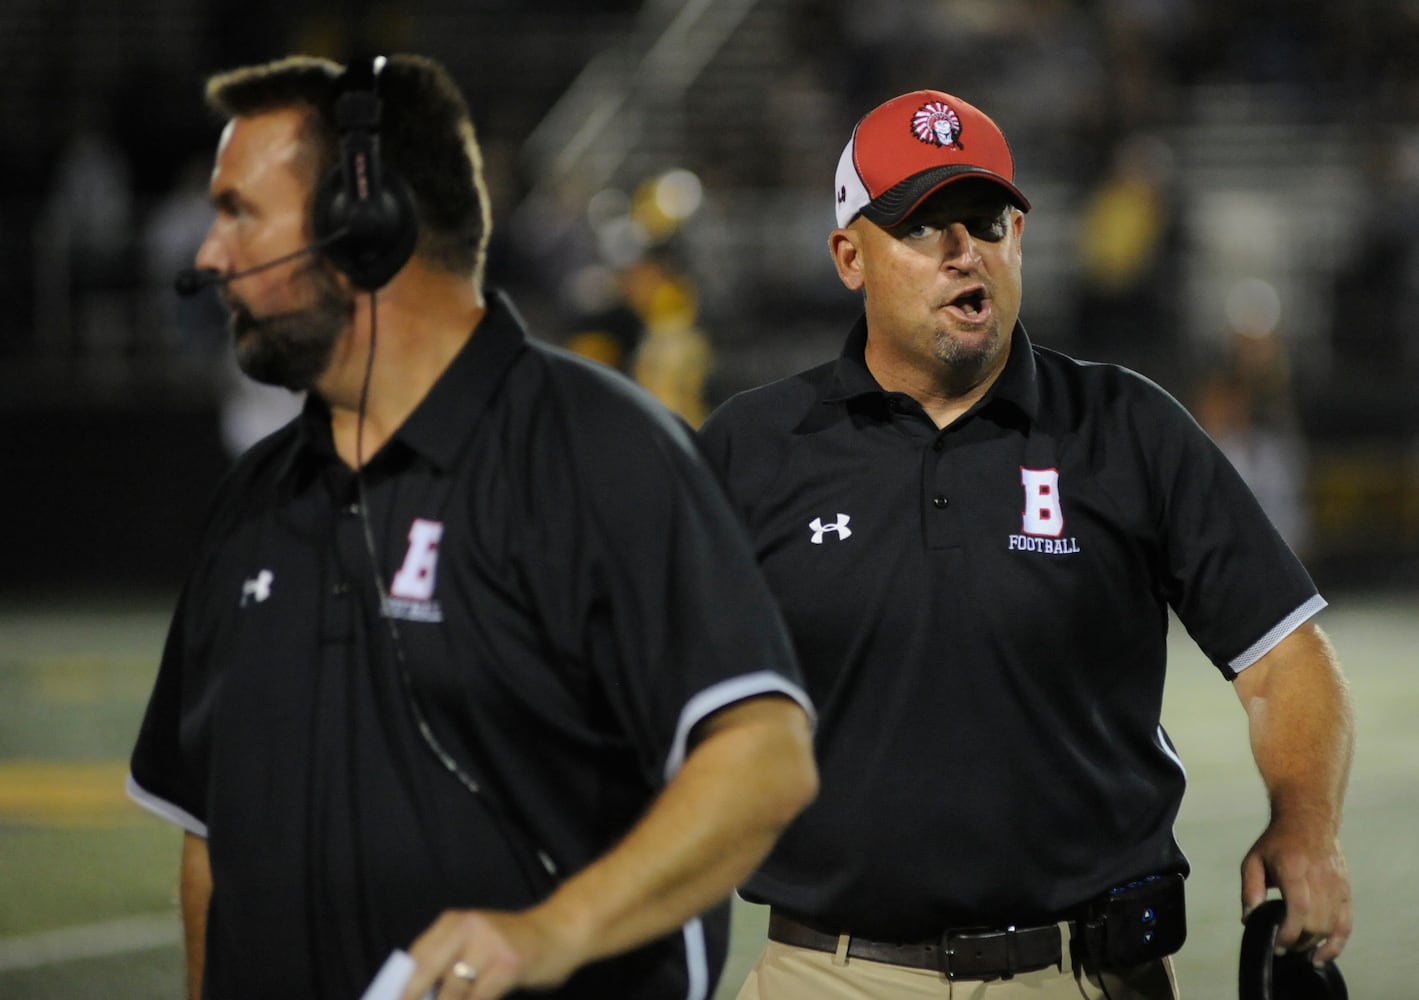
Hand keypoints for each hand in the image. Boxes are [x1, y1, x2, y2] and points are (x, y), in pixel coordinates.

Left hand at [399, 907, 582, 999]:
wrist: (560, 931)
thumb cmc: (512, 944)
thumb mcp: (476, 942)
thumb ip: (447, 961)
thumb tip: (415, 995)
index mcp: (453, 921)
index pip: (416, 957)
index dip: (403, 988)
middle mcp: (467, 927)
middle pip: (426, 973)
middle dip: (414, 999)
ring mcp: (489, 945)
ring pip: (451, 992)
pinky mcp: (508, 964)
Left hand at [1240, 811, 1351, 965]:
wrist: (1308, 821)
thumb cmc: (1276, 843)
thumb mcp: (1253, 861)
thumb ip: (1250, 890)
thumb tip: (1248, 919)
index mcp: (1294, 869)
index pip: (1299, 908)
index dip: (1289, 932)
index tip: (1276, 945)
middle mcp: (1319, 878)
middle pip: (1316, 922)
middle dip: (1298, 941)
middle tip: (1282, 947)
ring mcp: (1336, 886)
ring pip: (1330, 926)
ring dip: (1312, 943)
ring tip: (1295, 947)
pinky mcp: (1346, 891)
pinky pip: (1346, 924)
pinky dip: (1336, 944)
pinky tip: (1321, 957)